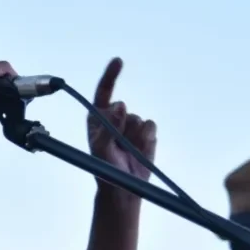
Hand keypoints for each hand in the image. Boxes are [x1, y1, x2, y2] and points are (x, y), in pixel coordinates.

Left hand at [87, 58, 156, 183]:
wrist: (124, 188)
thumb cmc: (104, 168)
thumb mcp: (100, 149)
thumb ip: (108, 127)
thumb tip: (120, 104)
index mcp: (98, 117)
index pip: (104, 90)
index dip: (111, 74)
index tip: (118, 61)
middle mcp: (115, 116)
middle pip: (125, 109)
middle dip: (123, 126)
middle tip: (117, 146)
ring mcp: (132, 124)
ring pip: (139, 119)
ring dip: (135, 136)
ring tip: (127, 151)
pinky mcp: (147, 132)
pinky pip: (151, 127)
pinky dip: (147, 140)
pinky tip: (139, 151)